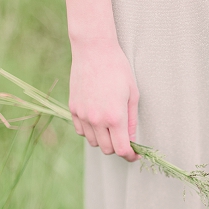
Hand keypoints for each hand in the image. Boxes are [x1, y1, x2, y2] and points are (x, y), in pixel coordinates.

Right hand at [68, 38, 139, 161]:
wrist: (93, 51)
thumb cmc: (118, 69)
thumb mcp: (132, 94)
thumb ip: (131, 120)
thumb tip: (131, 140)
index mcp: (115, 117)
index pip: (121, 150)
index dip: (130, 156)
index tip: (135, 155)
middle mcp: (97, 120)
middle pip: (107, 149)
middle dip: (118, 147)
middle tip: (124, 139)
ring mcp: (83, 115)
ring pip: (93, 142)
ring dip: (103, 140)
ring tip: (110, 127)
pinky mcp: (73, 109)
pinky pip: (81, 131)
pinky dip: (90, 131)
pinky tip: (97, 121)